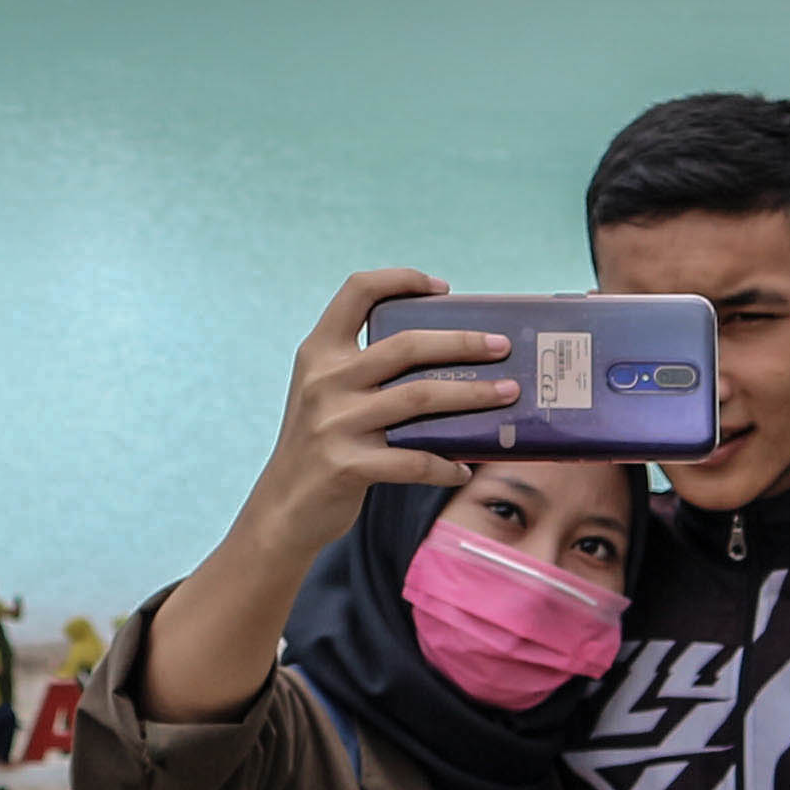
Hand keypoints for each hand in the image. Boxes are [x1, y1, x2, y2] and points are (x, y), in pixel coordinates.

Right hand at [238, 267, 515, 560]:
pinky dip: (447, 465)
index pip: (358, 291)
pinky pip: (415, 461)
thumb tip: (450, 358)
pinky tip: (466, 468)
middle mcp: (325, 381)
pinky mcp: (348, 466)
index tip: (444, 289)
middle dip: (463, 343)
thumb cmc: (320, 446)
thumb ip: (366, 370)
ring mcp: (335, 423)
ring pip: (420, 397)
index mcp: (319, 352)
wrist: (281, 510)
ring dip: (472, 396)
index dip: (402, 279)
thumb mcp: (326, 394)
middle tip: (502, 347)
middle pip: (406, 345)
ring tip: (507, 394)